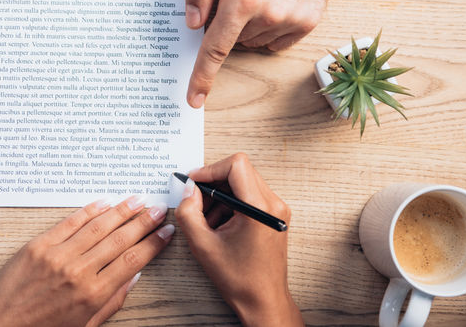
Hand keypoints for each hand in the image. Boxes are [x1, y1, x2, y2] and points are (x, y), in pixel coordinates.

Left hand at [0, 196, 174, 326]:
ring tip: (137, 200)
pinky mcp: (39, 245)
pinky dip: (88, 211)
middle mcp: (79, 272)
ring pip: (98, 227)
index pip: (133, 260)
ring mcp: (58, 256)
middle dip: (143, 222)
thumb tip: (133, 277)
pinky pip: (69, 223)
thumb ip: (111, 302)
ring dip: (121, 211)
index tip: (166, 232)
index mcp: (93, 294)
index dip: (153, 243)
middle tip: (158, 209)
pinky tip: (103, 203)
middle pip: (120, 239)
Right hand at [175, 154, 302, 326]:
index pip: (236, 165)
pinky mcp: (274, 215)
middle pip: (239, 171)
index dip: (210, 169)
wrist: (263, 300)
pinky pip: (249, 195)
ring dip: (220, 194)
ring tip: (208, 219)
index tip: (193, 182)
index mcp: (259, 208)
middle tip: (196, 201)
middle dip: (213, 183)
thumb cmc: (239, 278)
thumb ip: (189, 211)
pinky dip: (230, 203)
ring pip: (242, 182)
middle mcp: (273, 204)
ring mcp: (277, 209)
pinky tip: (220, 224)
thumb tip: (188, 189)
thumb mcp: (203, 244)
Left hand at [183, 0, 341, 106]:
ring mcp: (294, 19)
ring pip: (253, 39)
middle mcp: (270, 15)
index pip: (216, 48)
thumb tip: (194, 22)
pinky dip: (267, 25)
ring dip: (246, 22)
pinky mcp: (310, 19)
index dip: (202, 76)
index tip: (193, 100)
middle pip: (232, 39)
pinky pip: (276, 39)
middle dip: (224, 19)